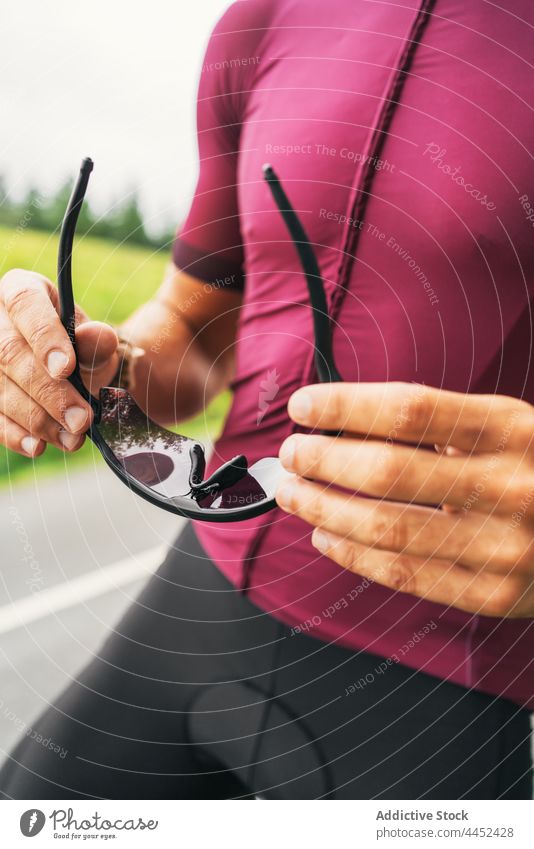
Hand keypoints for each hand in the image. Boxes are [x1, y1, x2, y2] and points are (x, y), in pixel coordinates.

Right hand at [0, 269, 117, 456]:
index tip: (66, 369)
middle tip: (80, 420)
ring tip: (71, 438)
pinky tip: (37, 446)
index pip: (26, 306)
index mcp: (19, 290)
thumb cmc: (75, 344)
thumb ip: (95, 340)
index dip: (44, 338)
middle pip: (10, 354)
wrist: (63, 366)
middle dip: (48, 392)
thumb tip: (100, 336)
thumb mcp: (91, 338)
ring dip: (36, 419)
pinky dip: (14, 434)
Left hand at [276, 382, 533, 617]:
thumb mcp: (504, 426)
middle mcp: (510, 485)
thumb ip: (437, 424)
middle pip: (388, 471)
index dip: (346, 406)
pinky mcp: (493, 594)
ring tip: (295, 493)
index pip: (410, 411)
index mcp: (511, 429)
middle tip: (292, 454)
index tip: (305, 405)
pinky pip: (405, 574)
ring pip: (387, 528)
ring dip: (324, 509)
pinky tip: (326, 535)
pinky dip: (353, 555)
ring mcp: (503, 547)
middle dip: (323, 461)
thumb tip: (342, 423)